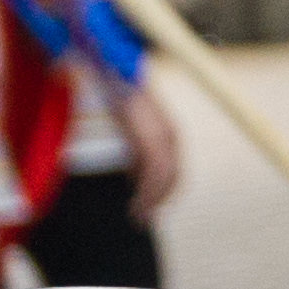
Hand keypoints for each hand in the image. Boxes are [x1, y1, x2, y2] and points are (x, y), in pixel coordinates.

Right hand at [118, 82, 180, 221]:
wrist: (114, 69)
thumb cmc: (120, 96)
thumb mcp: (131, 126)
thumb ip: (136, 149)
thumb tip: (134, 177)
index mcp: (170, 135)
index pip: (174, 172)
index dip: (165, 193)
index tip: (150, 209)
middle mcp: (171, 136)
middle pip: (172, 178)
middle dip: (158, 201)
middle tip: (142, 219)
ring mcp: (162, 136)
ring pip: (163, 180)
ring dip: (151, 201)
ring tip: (137, 216)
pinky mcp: (149, 137)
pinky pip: (153, 173)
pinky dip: (146, 192)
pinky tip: (136, 203)